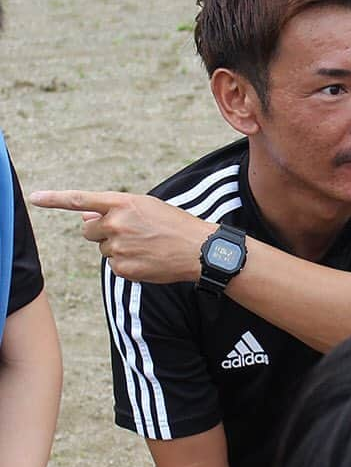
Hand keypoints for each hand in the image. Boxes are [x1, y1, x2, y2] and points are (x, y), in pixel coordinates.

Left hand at [29, 190, 213, 284]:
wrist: (200, 251)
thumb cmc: (175, 225)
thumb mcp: (147, 207)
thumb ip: (115, 209)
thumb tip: (85, 214)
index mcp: (123, 203)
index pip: (81, 200)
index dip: (55, 199)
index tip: (35, 198)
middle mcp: (117, 224)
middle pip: (88, 230)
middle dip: (101, 232)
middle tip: (129, 234)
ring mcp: (119, 247)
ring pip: (103, 249)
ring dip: (118, 248)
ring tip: (146, 247)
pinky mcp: (123, 268)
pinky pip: (114, 265)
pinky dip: (127, 264)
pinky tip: (148, 260)